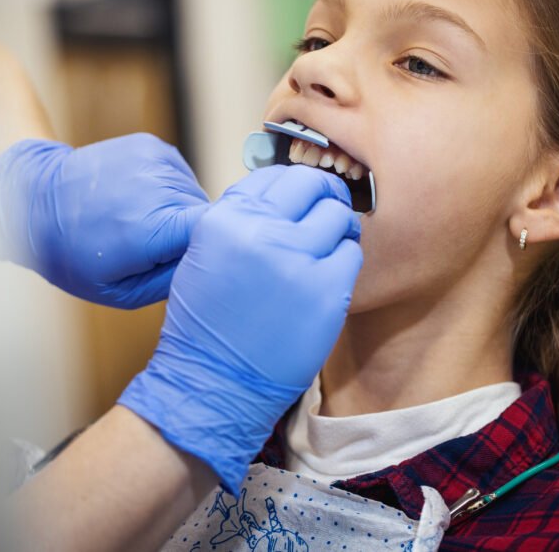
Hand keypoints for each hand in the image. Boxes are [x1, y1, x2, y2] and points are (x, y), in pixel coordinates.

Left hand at [0, 133, 208, 308]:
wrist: (34, 200)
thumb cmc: (73, 254)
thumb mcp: (120, 291)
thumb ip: (172, 281)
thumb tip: (208, 268)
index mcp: (153, 229)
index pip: (215, 234)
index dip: (213, 249)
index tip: (201, 261)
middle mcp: (159, 188)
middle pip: (205, 215)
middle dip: (189, 233)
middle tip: (154, 247)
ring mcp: (155, 161)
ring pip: (194, 194)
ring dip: (178, 211)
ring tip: (140, 221)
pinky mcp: (151, 146)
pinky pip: (179, 175)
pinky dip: (167, 189)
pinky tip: (137, 199)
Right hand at [118, 165, 362, 493]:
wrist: (215, 382)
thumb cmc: (208, 323)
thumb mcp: (206, 253)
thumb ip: (241, 217)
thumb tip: (283, 194)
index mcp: (226, 218)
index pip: (276, 175)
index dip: (294, 187)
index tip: (301, 201)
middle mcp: (261, 231)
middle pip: (313, 186)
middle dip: (324, 196)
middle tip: (327, 213)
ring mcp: (297, 259)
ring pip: (339, 217)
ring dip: (338, 230)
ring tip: (326, 252)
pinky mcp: (327, 290)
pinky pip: (352, 254)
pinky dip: (344, 262)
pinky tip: (327, 281)